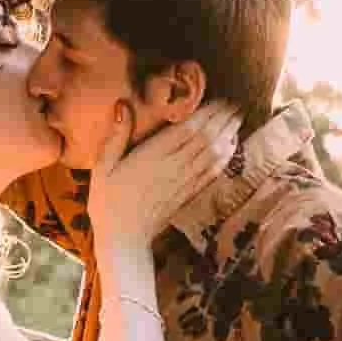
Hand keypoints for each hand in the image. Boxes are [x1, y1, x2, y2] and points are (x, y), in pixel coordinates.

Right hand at [87, 99, 241, 251]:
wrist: (123, 239)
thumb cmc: (108, 202)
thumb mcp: (104, 166)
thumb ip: (116, 136)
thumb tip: (122, 105)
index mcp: (154, 156)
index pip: (188, 129)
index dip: (206, 113)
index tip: (218, 100)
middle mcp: (174, 167)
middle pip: (206, 139)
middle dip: (222, 121)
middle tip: (235, 106)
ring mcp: (184, 182)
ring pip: (212, 154)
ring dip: (227, 136)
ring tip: (237, 121)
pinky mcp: (188, 195)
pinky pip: (211, 173)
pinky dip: (224, 159)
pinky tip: (230, 148)